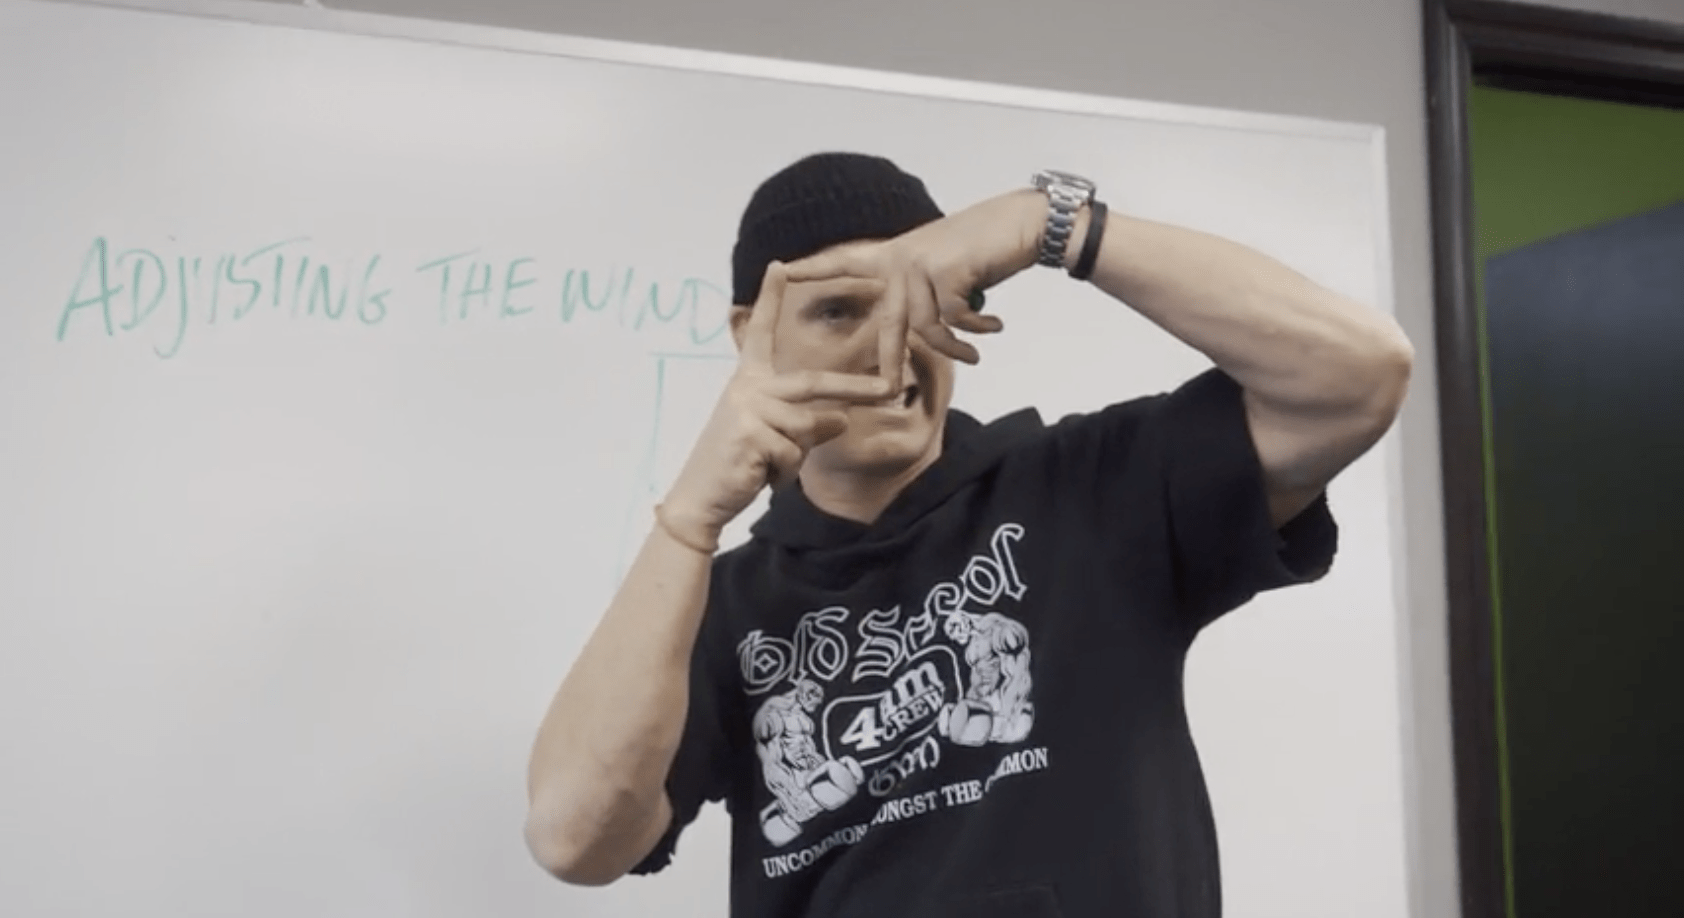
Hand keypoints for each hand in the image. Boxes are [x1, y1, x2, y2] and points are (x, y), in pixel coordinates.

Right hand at [660, 263, 894, 544]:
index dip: (769, 299)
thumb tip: (841, 418)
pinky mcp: (750, 435)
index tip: (779, 266)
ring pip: (807, 427)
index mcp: (749, 380)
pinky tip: (760, 476)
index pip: (761, 333)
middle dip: (855, 387)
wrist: (701, 497)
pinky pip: (794, 454)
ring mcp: (747, 409)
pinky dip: (785, 473)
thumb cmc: (738, 465)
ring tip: (768, 465)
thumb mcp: (776, 438)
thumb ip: (805, 423)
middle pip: (813, 382)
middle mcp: (747, 387)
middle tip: (889, 389)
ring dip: (797, 455)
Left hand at [781, 191, 1041, 392]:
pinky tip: (993, 327)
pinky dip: (975, 330)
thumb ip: (922, 290)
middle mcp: (902, 258)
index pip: (846, 260)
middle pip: (890, 325)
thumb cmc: (985, 247)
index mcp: (895, 254)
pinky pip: (953, 322)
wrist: (1023, 224)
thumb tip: (918, 328)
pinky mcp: (945, 273)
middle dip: (890, 364)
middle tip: (888, 392)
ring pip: (928, 329)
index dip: (814, 266)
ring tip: (976, 356)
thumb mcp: (943, 267)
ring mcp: (921, 265)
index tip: (781, 268)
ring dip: (956, 348)